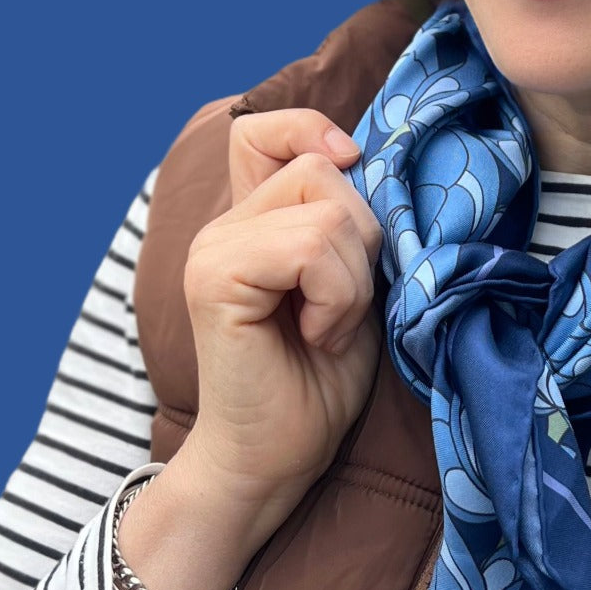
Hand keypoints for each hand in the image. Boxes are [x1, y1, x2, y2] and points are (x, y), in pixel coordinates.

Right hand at [180, 107, 382, 509]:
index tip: (352, 184)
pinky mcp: (216, 279)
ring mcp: (214, 248)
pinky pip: (312, 247)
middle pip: (321, 170)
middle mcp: (224, 226)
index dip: (316, 134)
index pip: (266, 130)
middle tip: (345, 307)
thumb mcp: (351, 291)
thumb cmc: (318, 385)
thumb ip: (350, 233)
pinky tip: (320, 337)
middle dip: (364, 240)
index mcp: (251, 223)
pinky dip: (338, 297)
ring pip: (326, 210)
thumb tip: (376, 172)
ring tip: (330, 329)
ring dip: (353, 279)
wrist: (275, 459)